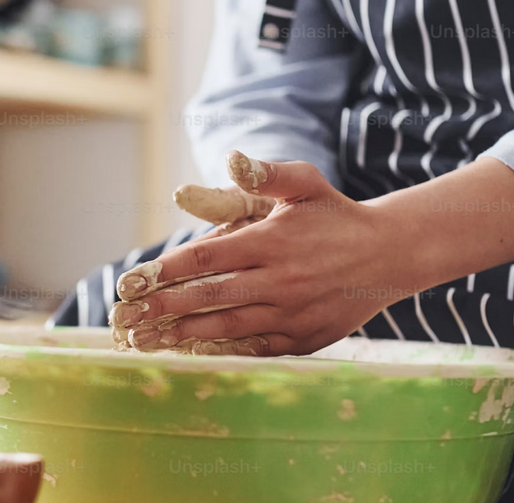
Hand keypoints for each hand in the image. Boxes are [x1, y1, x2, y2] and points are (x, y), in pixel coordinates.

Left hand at [112, 152, 416, 355]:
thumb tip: (233, 159)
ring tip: (144, 341)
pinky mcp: (304, 339)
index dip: (164, 271)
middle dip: (160, 309)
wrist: (390, 255)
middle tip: (122, 318)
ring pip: (226, 327)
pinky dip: (220, 351)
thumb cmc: (335, 214)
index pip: (206, 257)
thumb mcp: (306, 184)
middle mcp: (280, 279)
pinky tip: (189, 353)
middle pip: (208, 297)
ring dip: (181, 335)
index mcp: (273, 240)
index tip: (131, 281)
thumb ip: (267, 174)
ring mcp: (292, 313)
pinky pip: (253, 347)